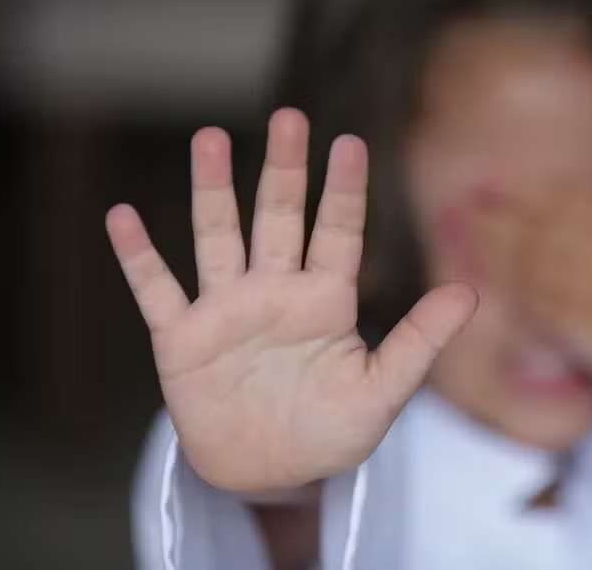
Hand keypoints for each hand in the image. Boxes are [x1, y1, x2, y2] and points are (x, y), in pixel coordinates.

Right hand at [106, 108, 476, 491]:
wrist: (271, 474)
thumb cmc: (331, 431)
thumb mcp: (383, 391)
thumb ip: (420, 341)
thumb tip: (470, 292)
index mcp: (326, 300)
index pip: (338, 233)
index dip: (344, 191)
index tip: (352, 143)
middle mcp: (276, 292)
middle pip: (279, 218)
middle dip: (284, 169)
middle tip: (290, 117)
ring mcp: (227, 310)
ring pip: (218, 237)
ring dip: (213, 190)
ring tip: (210, 138)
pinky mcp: (182, 339)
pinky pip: (156, 291)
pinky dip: (138, 257)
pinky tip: (121, 216)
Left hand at [471, 132, 591, 481]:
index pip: (562, 195)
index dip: (521, 189)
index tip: (487, 182)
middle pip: (534, 222)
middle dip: (493, 213)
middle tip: (456, 204)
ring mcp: (587, 282)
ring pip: (523, 257)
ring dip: (483, 243)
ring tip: (449, 229)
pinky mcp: (573, 319)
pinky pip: (526, 296)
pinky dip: (496, 283)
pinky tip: (469, 274)